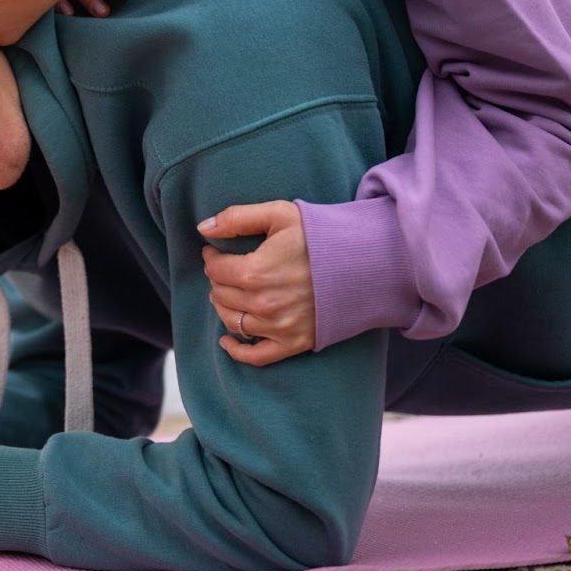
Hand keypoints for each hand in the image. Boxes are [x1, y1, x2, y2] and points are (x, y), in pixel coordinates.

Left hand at [199, 200, 315, 365]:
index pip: (214, 269)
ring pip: (231, 321)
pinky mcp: (294, 343)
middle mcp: (263, 304)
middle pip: (220, 294)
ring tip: (231, 292)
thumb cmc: (322, 236)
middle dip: (218, 279)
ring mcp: (278, 327)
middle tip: (228, 269)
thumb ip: (237, 218)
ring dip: (225, 306)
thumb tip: (203, 228)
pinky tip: (227, 340)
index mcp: (256, 272)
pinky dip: (236, 350)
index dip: (212, 257)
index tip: (216, 251)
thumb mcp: (280, 215)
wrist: (367, 264)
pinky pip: (255, 356)